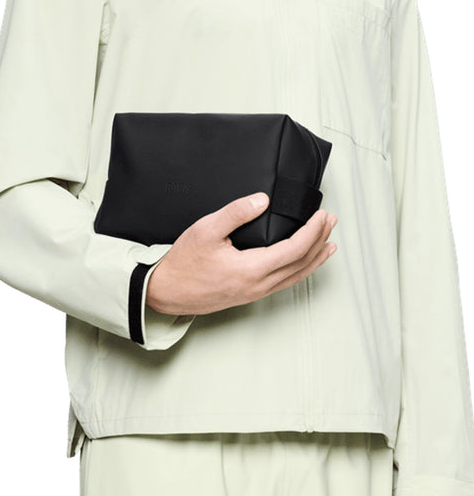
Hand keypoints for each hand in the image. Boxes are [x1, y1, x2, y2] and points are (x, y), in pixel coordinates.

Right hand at [146, 191, 336, 315]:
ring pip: (296, 276)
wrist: (165, 292)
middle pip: (302, 263)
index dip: (313, 231)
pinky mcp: (250, 295)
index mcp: (252, 269)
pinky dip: (301, 271)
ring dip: (315, 258)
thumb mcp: (206, 230)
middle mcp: (259, 285)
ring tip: (329, 244)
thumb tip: (262, 200)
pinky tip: (303, 264)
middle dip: (320, 241)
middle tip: (330, 222)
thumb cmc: (183, 263)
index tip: (322, 214)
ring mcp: (255, 293)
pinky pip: (285, 283)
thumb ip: (235, 213)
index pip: (295, 249)